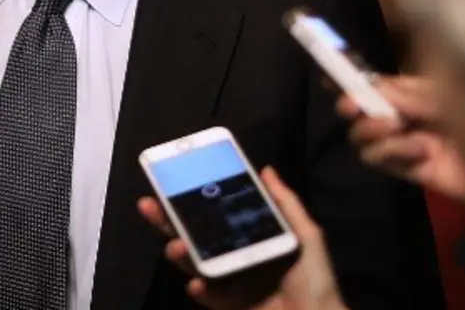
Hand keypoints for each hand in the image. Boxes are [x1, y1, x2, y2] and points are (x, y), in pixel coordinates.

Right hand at [137, 168, 347, 309]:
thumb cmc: (315, 279)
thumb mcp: (306, 235)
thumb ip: (285, 203)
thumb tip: (266, 169)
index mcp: (250, 236)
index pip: (216, 214)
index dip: (194, 199)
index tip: (173, 182)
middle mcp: (235, 255)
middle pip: (196, 235)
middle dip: (170, 221)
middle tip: (149, 205)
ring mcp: (229, 282)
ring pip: (195, 263)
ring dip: (181, 253)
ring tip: (176, 246)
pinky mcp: (228, 305)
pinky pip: (207, 294)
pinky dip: (200, 289)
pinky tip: (198, 283)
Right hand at [339, 75, 464, 204]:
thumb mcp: (448, 96)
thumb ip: (408, 94)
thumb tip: (372, 90)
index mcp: (420, 89)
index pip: (378, 81)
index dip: (352, 78)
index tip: (329, 77)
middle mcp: (409, 113)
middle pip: (363, 107)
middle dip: (355, 104)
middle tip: (352, 107)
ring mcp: (407, 141)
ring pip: (363, 135)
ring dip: (372, 128)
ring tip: (393, 127)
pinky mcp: (409, 169)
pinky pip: (380, 159)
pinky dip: (392, 151)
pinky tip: (418, 150)